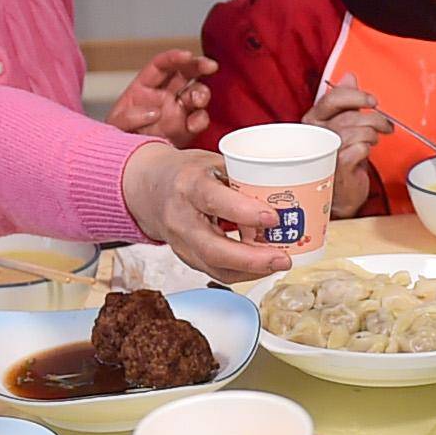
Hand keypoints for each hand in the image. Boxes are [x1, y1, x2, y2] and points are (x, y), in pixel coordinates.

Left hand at [106, 48, 217, 143]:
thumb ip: (129, 117)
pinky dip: (200, 119)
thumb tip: (154, 112)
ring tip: (197, 99)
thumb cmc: (117, 140)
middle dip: (199, 66)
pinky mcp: (185, 130)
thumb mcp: (114, 126)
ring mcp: (176, 112)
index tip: (187, 56)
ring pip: (195, 94)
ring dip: (201, 93)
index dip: (175, 58)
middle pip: (185, 73)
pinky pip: (198, 120)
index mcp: (144, 87)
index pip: (162, 66)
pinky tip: (194, 123)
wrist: (125, 165)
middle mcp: (164, 96)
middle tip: (210, 66)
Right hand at [121, 143, 292, 281]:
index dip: (245, 212)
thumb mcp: (213, 163)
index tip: (274, 218)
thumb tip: (286, 194)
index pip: (214, 201)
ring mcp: (180, 243)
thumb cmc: (186, 173)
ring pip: (216, 267)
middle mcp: (180, 218)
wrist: (148, 188)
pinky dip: (242, 271)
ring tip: (279, 263)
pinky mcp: (186, 257)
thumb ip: (244, 178)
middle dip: (253, 259)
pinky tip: (262, 265)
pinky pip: (216, 271)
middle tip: (283, 258)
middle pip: (214, 249)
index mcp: (188, 185)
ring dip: (252, 270)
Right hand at [303, 82, 392, 215]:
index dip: (356, 96)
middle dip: (375, 120)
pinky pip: (360, 148)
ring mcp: (324, 152)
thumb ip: (345, 102)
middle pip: (351, 115)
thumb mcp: (343, 126)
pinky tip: (364, 155)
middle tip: (385, 126)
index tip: (372, 102)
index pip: (333, 98)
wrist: (339, 195)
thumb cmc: (340, 160)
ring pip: (358, 132)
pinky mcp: (336, 168)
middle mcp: (315, 135)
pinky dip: (367, 150)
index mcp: (314, 120)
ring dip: (372, 136)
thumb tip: (349, 76)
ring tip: (372, 142)